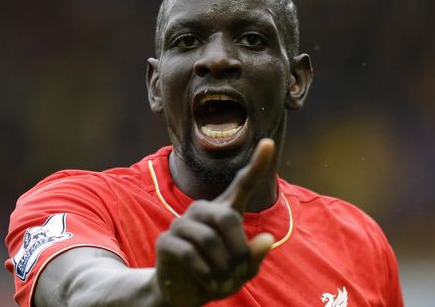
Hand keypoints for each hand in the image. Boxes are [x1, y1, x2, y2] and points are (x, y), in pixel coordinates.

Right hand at [154, 139, 276, 306]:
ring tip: (222, 283)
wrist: (184, 295)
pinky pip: (189, 253)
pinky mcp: (166, 241)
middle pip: (227, 218)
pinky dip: (204, 273)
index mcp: (224, 212)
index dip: (256, 165)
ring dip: (222, 267)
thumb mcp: (241, 271)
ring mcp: (181, 224)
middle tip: (239, 273)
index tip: (269, 143)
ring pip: (209, 239)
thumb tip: (266, 239)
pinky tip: (207, 284)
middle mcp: (202, 211)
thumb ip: (254, 256)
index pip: (242, 184)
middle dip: (239, 250)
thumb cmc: (217, 277)